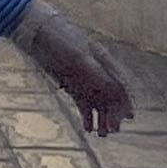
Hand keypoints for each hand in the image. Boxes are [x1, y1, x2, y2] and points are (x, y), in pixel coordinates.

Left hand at [14, 0, 134, 136]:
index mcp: (104, 61)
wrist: (36, 33)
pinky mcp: (71, 86)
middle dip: (114, 113)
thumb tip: (115, 92)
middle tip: (113, 129)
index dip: (127, 100)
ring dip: (102, 118)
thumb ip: (96, 74)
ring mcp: (84, 80)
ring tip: (102, 133)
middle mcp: (97, 72)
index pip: (121, 83)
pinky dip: (87, 117)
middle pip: (111, 97)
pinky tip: (88, 128)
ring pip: (99, 103)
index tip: (130, 116)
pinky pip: (84, 105)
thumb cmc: (60, 39)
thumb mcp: (79, 57)